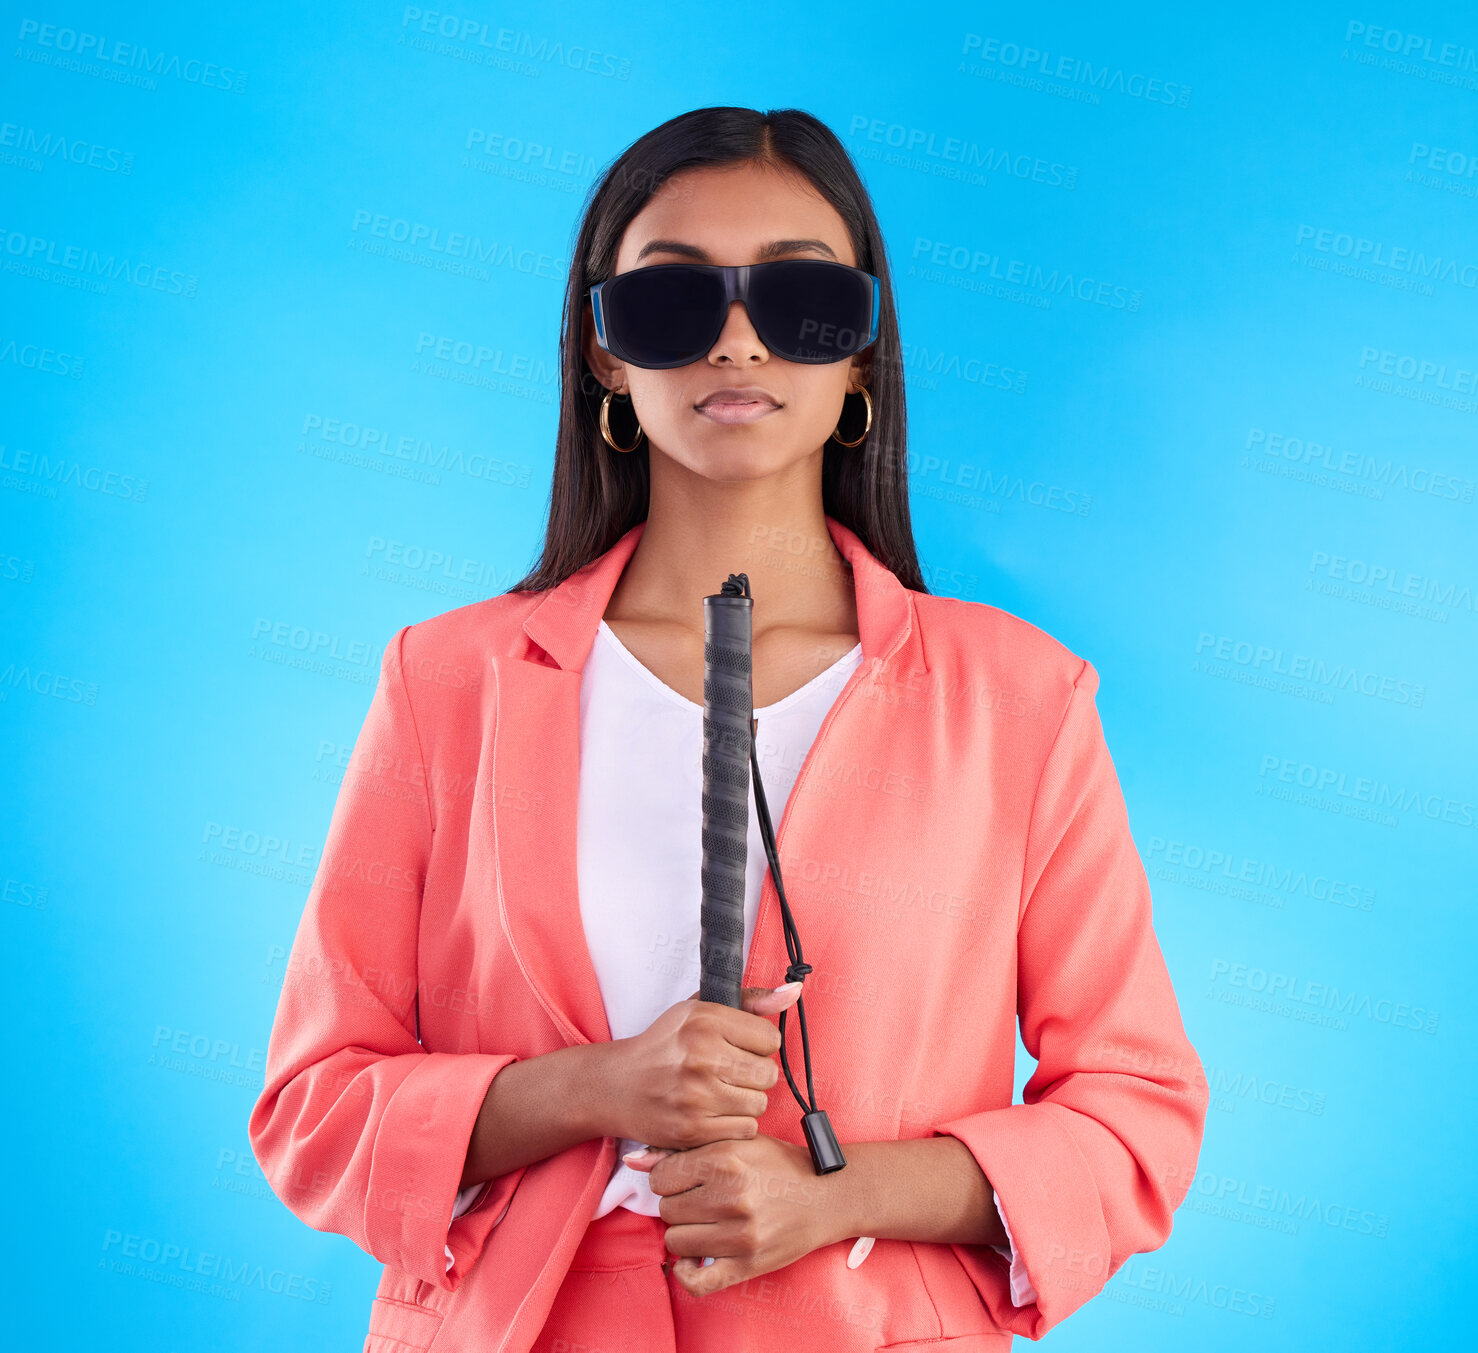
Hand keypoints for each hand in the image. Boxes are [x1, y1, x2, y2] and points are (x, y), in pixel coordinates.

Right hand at [600, 984, 801, 1149]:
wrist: (617, 1086)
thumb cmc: (664, 1045)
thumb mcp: (699, 1009)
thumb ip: (750, 1000)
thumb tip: (794, 991)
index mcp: (705, 1020)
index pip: (770, 1039)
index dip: (758, 1045)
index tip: (738, 1047)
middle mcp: (701, 1056)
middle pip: (768, 1074)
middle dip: (754, 1074)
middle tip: (730, 1072)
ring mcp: (696, 1096)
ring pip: (759, 1104)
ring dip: (746, 1100)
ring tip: (721, 1092)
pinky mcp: (692, 1130)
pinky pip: (745, 1130)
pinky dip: (735, 1124)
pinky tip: (715, 1112)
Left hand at [624, 1134, 844, 1295]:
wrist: (826, 1195)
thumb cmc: (778, 1165)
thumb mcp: (737, 1143)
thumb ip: (684, 1150)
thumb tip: (634, 1161)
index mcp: (725, 1158)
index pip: (662, 1177)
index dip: (670, 1178)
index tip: (685, 1179)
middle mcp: (730, 1195)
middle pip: (667, 1209)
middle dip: (679, 1205)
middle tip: (700, 1200)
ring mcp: (738, 1234)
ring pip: (675, 1242)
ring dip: (686, 1234)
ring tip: (705, 1223)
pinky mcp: (746, 1264)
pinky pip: (695, 1281)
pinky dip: (687, 1272)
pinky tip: (695, 1257)